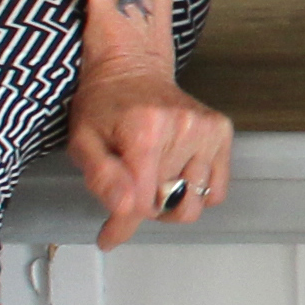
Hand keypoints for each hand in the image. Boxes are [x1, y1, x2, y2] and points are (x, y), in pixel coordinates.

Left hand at [64, 66, 232, 249]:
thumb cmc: (103, 106)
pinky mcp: (221, 131)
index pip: (140, 204)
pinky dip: (197, 193)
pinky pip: (216, 191)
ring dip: (171, 202)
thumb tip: (123, 209)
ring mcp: (206, 130)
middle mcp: (183, 129)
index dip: (121, 224)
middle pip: (167, 206)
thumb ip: (101, 178)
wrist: (131, 69)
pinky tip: (177, 175)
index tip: (109, 235)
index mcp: (144, 132)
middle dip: (145, 207)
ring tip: (154, 181)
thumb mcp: (83, 142)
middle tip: (131, 188)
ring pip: (194, 204)